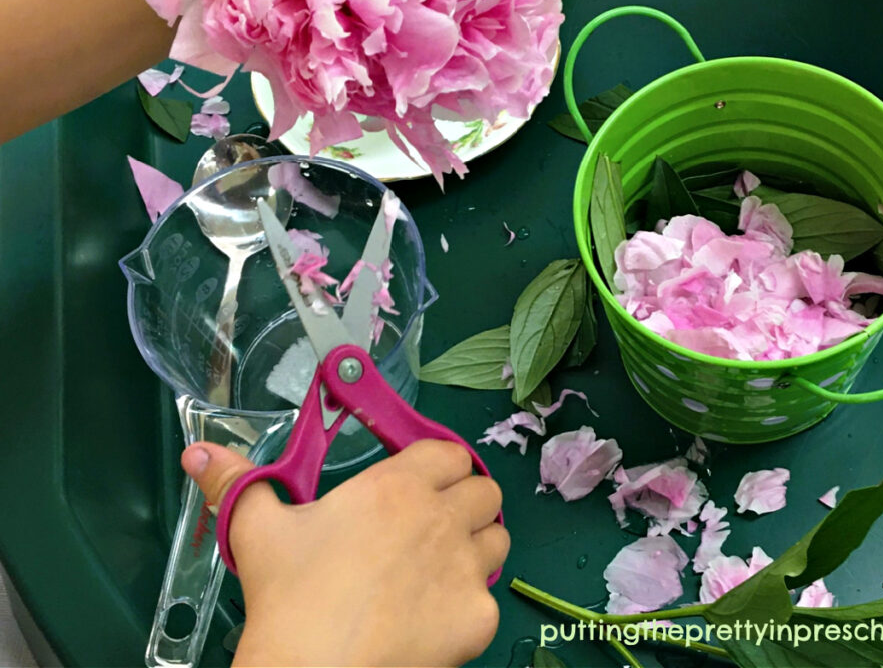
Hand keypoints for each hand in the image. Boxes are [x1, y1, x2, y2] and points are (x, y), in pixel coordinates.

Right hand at [182, 439, 507, 666]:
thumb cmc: (288, 595)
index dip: (439, 465)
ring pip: (496, 538)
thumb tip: (197, 453)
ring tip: (441, 567)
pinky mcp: (478, 618)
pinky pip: (489, 599)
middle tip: (433, 527)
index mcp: (398, 485)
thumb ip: (234, 483)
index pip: (449, 452)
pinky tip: (434, 619)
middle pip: (483, 490)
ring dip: (477, 545)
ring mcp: (465, 568)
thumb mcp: (257, 530)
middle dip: (465, 501)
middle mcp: (441, 517)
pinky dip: (469, 606)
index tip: (422, 484)